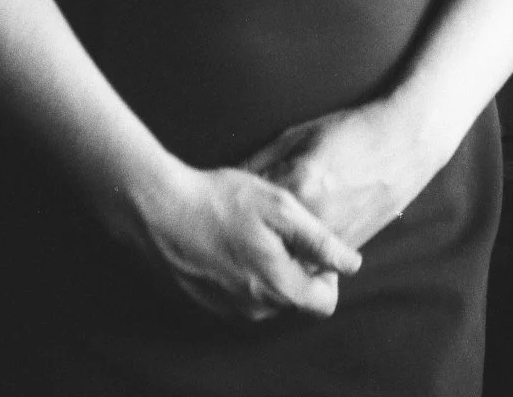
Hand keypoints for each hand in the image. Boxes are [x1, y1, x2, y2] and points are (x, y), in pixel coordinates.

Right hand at [117, 161, 362, 325]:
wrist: (160, 210)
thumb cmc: (222, 201)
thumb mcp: (280, 207)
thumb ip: (320, 240)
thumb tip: (353, 264)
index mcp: (278, 287)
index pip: (325, 303)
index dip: (328, 273)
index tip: (312, 243)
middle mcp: (256, 310)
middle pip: (296, 300)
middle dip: (298, 269)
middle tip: (279, 230)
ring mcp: (228, 311)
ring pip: (269, 298)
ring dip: (270, 271)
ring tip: (252, 232)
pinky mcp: (207, 304)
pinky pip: (241, 296)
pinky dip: (244, 274)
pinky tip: (231, 242)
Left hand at [243, 100, 440, 250]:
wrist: (403, 142)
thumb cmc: (349, 131)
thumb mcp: (297, 135)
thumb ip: (262, 161)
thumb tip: (231, 181)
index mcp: (296, 184)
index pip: (247, 207)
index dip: (234, 206)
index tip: (225, 206)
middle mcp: (312, 217)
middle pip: (264, 239)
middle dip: (249, 234)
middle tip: (238, 226)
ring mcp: (331, 237)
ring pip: (287, 258)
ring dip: (272, 251)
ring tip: (260, 237)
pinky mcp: (347, 247)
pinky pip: (311, 262)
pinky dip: (298, 256)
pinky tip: (290, 241)